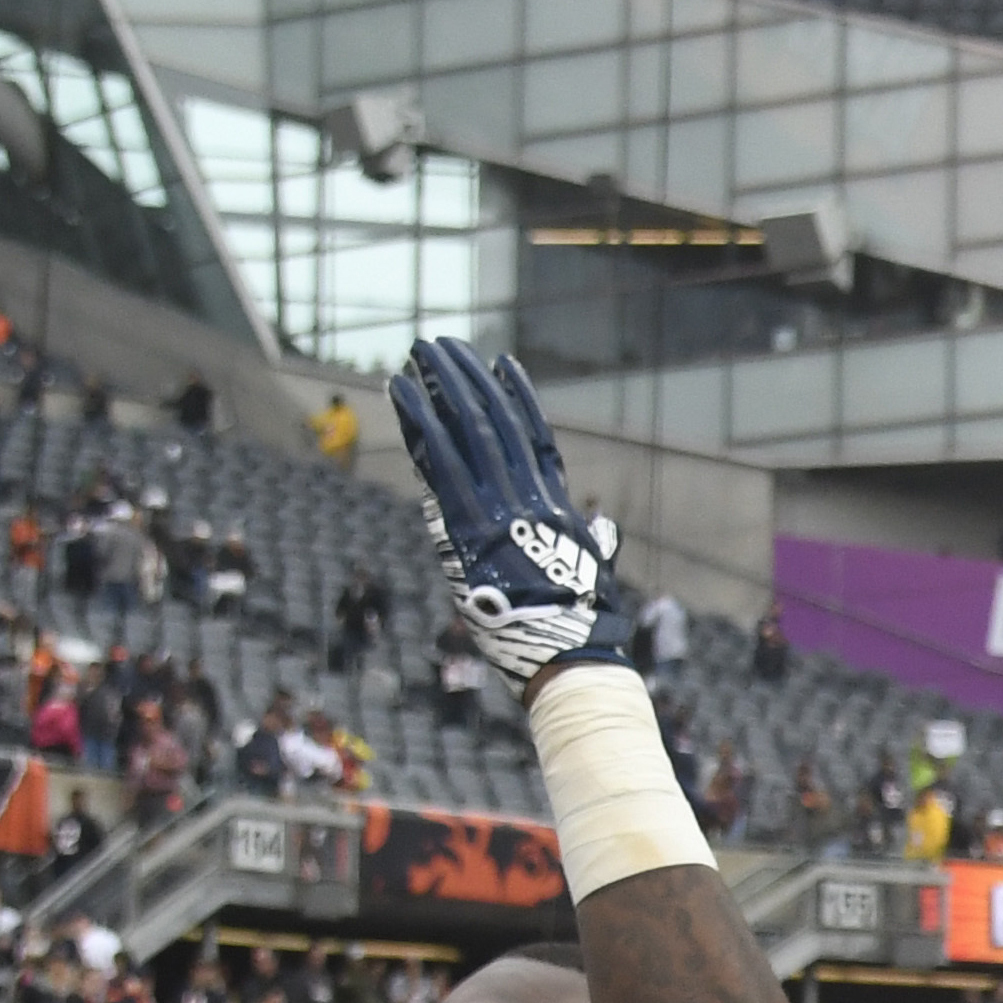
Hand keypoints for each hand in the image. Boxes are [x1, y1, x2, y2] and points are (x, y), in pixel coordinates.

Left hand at [387, 339, 630, 692]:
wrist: (569, 656)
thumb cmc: (583, 629)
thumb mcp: (593, 575)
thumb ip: (591, 544)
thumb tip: (601, 527)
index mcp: (558, 509)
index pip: (537, 439)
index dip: (520, 399)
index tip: (501, 366)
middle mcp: (529, 499)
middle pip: (496, 422)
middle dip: (467, 380)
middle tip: (442, 346)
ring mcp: (499, 510)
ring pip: (469, 430)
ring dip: (440, 386)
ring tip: (419, 353)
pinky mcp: (467, 528)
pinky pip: (439, 462)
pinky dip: (419, 422)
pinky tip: (401, 391)